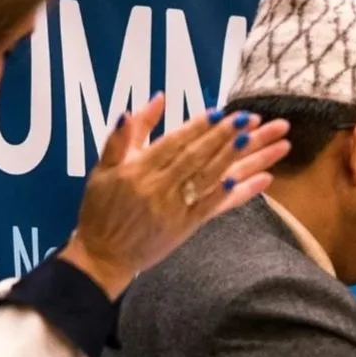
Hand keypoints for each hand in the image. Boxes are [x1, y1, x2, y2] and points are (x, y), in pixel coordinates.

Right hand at [57, 95, 291, 298]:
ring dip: (235, 158)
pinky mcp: (186, 227)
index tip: (221, 112)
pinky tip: (254, 179)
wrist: (102, 256)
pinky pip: (213, 206)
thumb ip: (125, 135)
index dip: (199, 126)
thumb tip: (153, 101)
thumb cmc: (101, 209)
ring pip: (209, 178)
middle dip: (224, 136)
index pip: (175, 142)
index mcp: (137, 169)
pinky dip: (233, 192)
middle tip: (248, 119)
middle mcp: (158, 187)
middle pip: (197, 157)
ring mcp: (174, 208)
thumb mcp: (104, 168)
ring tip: (254, 140)